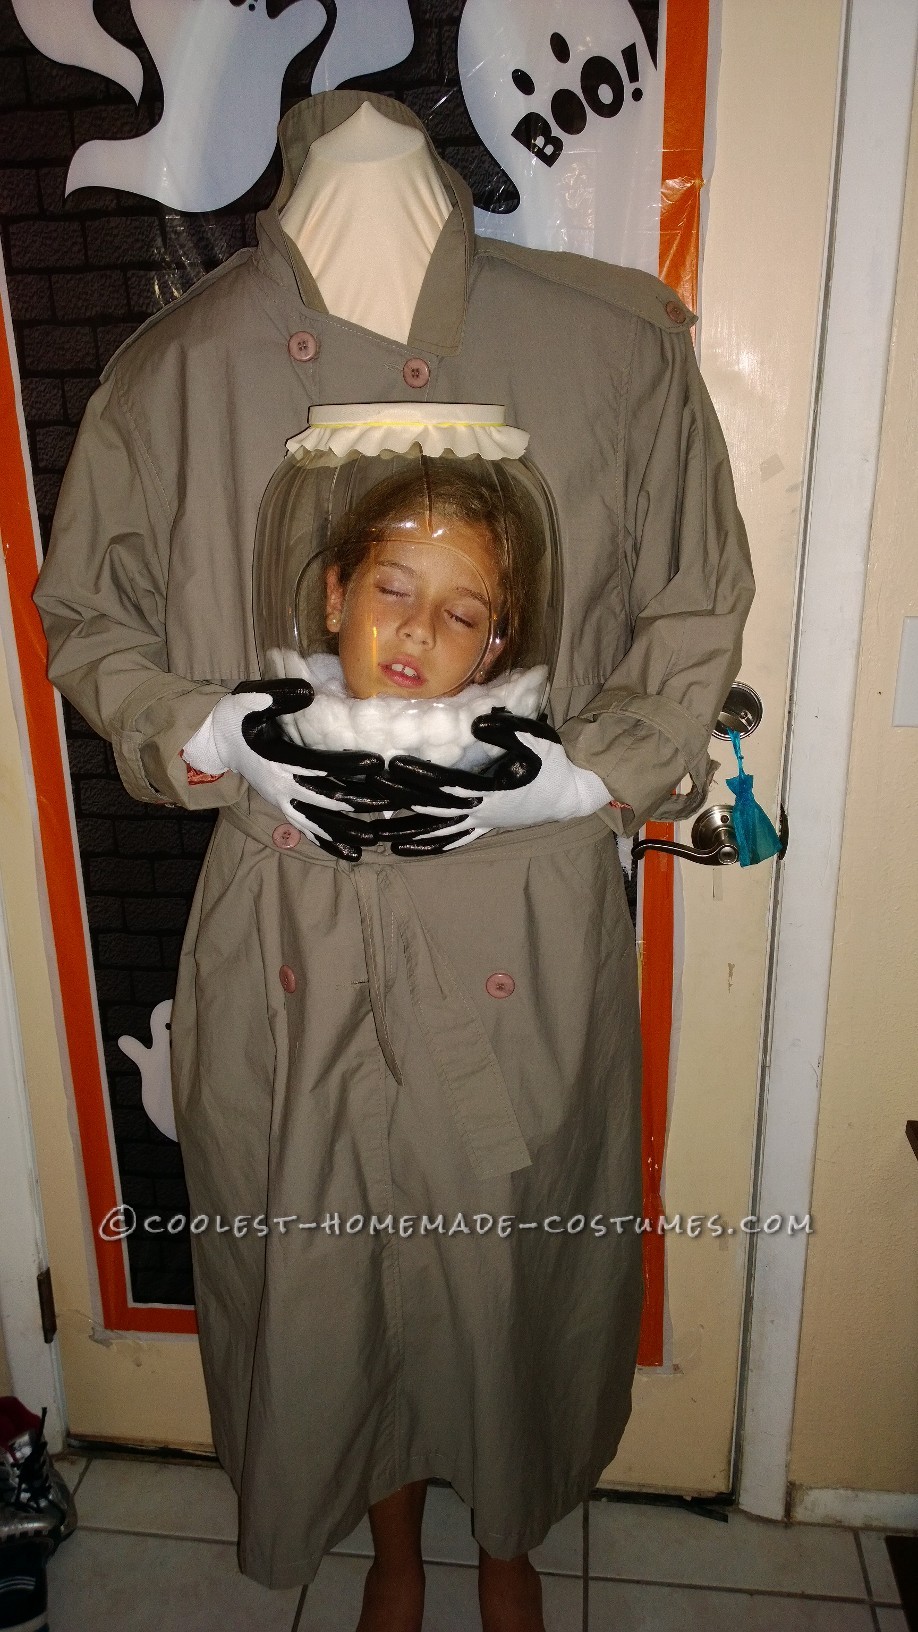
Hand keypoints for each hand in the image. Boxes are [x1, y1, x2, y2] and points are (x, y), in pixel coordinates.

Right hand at [182, 682, 386, 859]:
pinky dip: (326, 842)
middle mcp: (281, 786)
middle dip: (356, 801)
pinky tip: (348, 854)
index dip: (348, 765)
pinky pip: (306, 829)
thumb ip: (279, 695)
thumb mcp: (252, 699)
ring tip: (371, 842)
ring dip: (343, 831)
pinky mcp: (282, 807)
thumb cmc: (237, 717)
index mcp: (278, 760)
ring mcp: (281, 800)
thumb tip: (309, 691)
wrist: (216, 741)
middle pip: (324, 798)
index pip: (319, 764)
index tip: (377, 764)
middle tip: (387, 803)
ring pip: (317, 821)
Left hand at [377, 711, 611, 853]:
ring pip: (438, 831)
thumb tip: (477, 721)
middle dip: (402, 801)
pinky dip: (428, 845)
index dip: (421, 776)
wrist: (573, 793)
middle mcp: (482, 813)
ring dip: (406, 831)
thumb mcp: (536, 739)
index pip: (449, 784)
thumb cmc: (555, 763)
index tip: (394, 766)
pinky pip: (452, 841)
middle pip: (434, 808)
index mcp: (492, 791)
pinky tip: (405, 850)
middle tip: (370, 794)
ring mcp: (482, 823)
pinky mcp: (485, 827)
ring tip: (375, 834)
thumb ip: (507, 729)